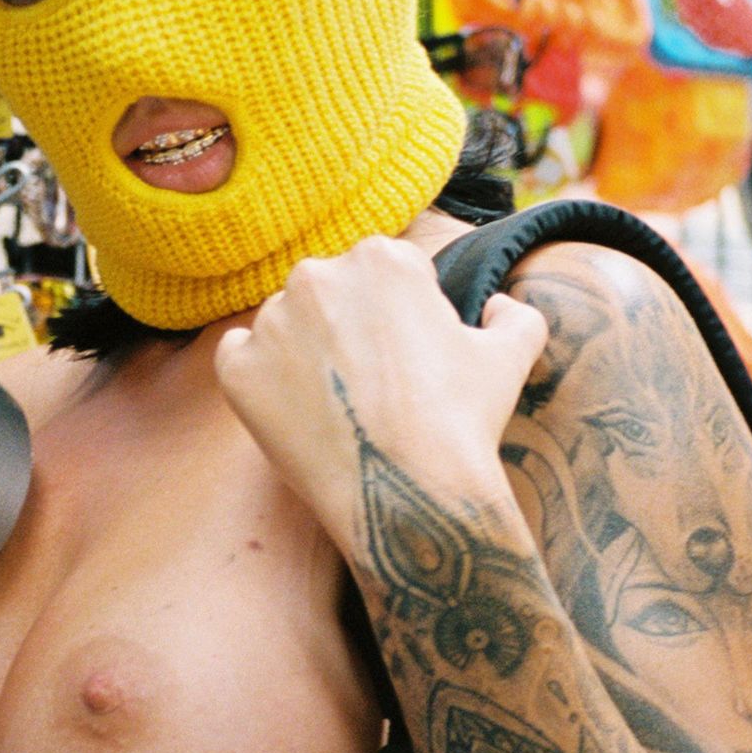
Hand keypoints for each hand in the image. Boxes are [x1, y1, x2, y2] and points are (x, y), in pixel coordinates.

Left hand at [213, 237, 547, 545]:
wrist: (409, 494)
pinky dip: (260, 378)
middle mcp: (318, 275)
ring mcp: (270, 321)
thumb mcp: (511, 356)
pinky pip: (239, 356)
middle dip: (346, 329)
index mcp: (382, 258)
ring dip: (304, 353)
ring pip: (284, 325)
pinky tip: (296, 410)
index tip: (408, 359)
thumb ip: (514, 314)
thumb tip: (497, 306)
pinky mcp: (237, 368)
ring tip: (338, 406)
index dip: (399, 319)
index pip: (381, 275)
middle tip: (372, 387)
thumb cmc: (463, 422)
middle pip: (328, 294)